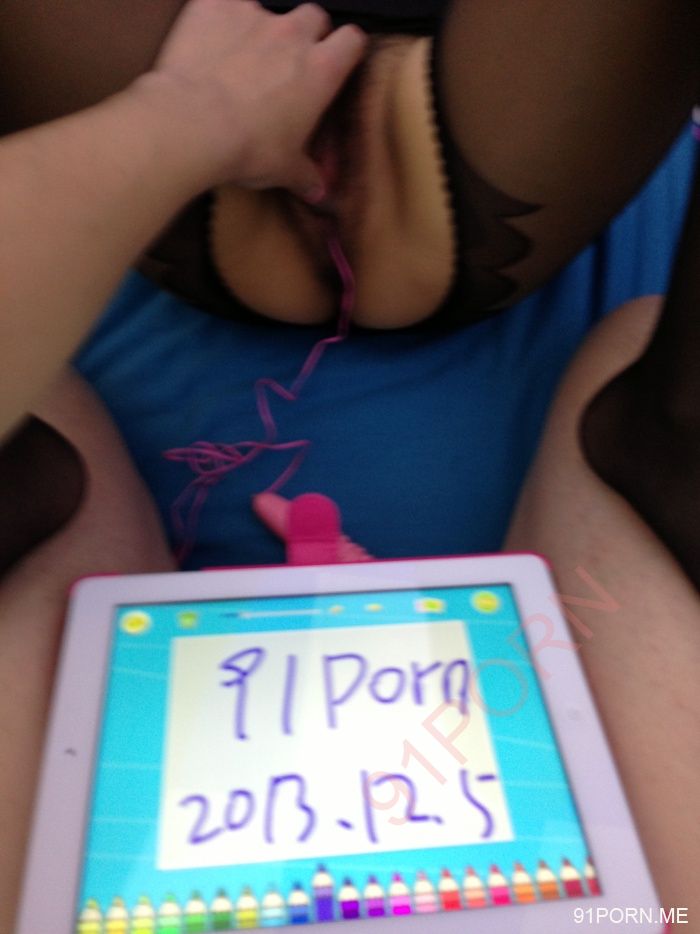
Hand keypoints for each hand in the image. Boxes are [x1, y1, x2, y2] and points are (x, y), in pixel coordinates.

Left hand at [142, 0, 366, 199]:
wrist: (192, 123)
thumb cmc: (249, 148)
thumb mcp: (283, 170)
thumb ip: (305, 176)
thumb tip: (320, 194)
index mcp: (321, 70)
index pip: (352, 40)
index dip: (346, 49)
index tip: (337, 62)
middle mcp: (293, 33)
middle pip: (314, 16)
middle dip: (307, 33)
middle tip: (288, 63)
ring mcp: (252, 14)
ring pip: (267, 9)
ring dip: (259, 30)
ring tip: (240, 58)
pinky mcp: (213, 6)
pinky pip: (220, 4)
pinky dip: (217, 21)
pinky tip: (205, 44)